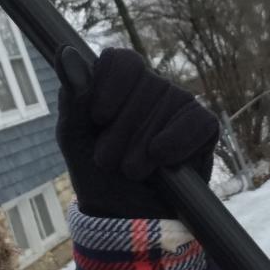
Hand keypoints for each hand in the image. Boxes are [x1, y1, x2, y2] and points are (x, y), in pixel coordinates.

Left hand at [56, 47, 218, 218]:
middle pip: (145, 83)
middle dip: (123, 128)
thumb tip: (65, 52)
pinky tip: (162, 158)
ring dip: (143, 143)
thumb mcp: (76, 137)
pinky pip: (197, 120)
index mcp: (119, 84)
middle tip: (108, 160)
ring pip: (169, 101)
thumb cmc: (97, 173)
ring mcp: (180, 105)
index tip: (99, 117)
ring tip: (131, 170)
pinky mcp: (204, 128)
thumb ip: (73, 95)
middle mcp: (152, 88)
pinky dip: (177, 140)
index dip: (110, 85)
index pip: (122, 60)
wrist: (125, 217)